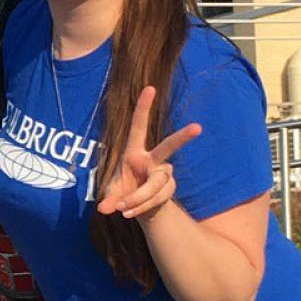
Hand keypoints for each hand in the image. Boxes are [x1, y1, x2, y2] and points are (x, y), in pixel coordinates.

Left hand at [96, 86, 201, 221]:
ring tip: (124, 209)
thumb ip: (108, 200)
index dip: (143, 108)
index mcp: (134, 152)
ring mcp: (163, 173)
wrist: (137, 208)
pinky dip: (142, 207)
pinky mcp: (169, 188)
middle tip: (198, 128)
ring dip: (138, 198)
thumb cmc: (122, 192)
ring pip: (155, 184)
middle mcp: (152, 159)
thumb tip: (103, 209)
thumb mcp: (111, 195)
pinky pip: (157, 197)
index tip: (150, 88)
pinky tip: (131, 212)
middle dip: (182, 137)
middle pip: (168, 147)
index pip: (139, 126)